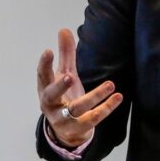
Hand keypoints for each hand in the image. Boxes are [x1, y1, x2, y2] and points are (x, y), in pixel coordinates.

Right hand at [37, 28, 122, 147]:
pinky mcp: (78, 129)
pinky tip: (117, 97)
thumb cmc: (64, 97)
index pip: (42, 76)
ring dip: (94, 96)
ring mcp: (63, 119)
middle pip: (52, 95)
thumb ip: (66, 54)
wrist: (66, 131)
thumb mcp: (64, 74)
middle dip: (60, 86)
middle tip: (70, 76)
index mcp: (45, 89)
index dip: (44, 64)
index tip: (48, 51)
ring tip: (110, 84)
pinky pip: (92, 119)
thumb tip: (64, 29)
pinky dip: (106, 108)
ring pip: (77, 108)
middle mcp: (51, 105)